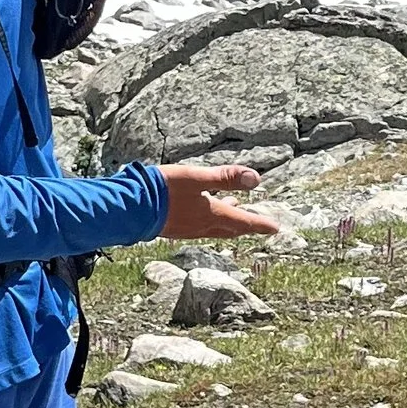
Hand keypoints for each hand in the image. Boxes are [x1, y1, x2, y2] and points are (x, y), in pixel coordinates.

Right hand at [159, 161, 281, 239]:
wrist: (131, 208)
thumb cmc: (163, 190)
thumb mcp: (196, 177)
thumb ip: (225, 178)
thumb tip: (256, 179)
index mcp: (211, 214)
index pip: (242, 221)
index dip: (260, 224)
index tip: (275, 228)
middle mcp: (201, 226)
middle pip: (230, 228)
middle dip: (245, 225)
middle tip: (258, 223)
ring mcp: (187, 229)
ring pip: (215, 228)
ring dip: (228, 221)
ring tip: (234, 209)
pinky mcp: (174, 228)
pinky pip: (200, 226)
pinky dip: (210, 220)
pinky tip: (204, 211)